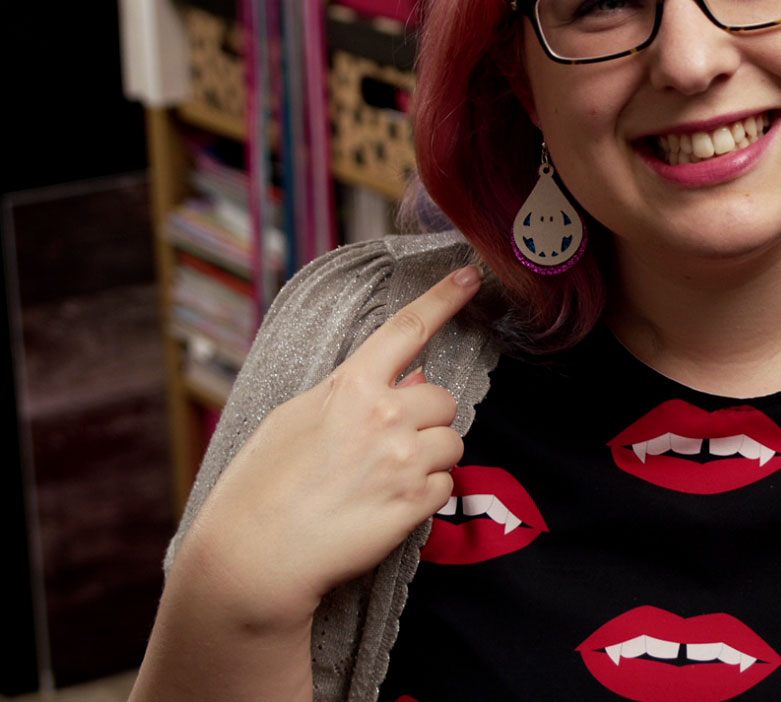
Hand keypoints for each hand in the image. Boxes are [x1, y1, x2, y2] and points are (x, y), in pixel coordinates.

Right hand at [174, 266, 478, 631]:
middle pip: (445, 398)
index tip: (470, 276)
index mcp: (350, 387)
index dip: (444, 298)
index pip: (407, 329)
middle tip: (389, 446)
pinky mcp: (416, 504)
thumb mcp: (294, 420)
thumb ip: (354, 396)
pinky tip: (386, 507)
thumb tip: (412, 380)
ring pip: (452, 443)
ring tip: (384, 479)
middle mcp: (384, 416)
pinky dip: (426, 496)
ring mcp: (403, 460)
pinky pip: (446, 486)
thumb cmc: (261, 489)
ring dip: (431, 458)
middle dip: (427, 418)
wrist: (254, 558)